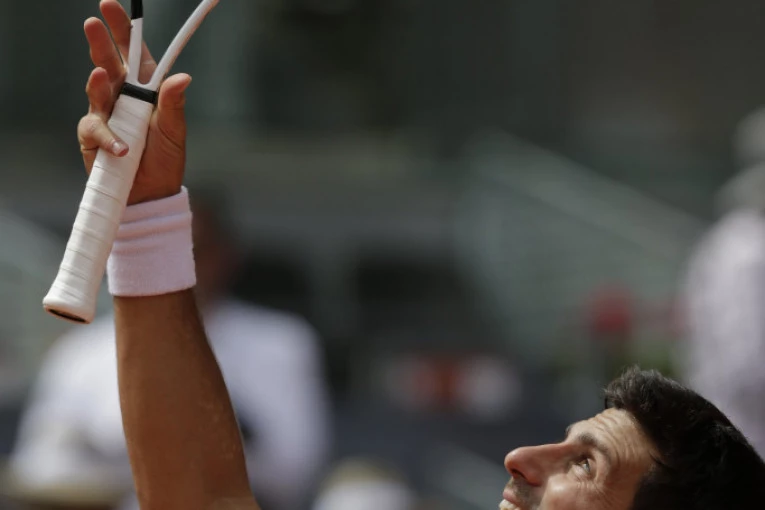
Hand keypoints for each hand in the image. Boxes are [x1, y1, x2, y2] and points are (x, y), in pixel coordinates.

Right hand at [78, 0, 190, 205]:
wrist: (151, 193)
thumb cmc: (165, 159)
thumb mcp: (175, 131)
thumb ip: (173, 104)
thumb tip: (182, 77)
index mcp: (146, 89)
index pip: (134, 53)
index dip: (124, 29)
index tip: (112, 7)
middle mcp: (124, 96)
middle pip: (109, 62)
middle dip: (101, 42)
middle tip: (94, 24)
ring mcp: (106, 112)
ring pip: (96, 88)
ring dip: (98, 83)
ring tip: (102, 77)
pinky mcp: (93, 134)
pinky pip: (96, 128)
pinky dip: (109, 138)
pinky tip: (123, 149)